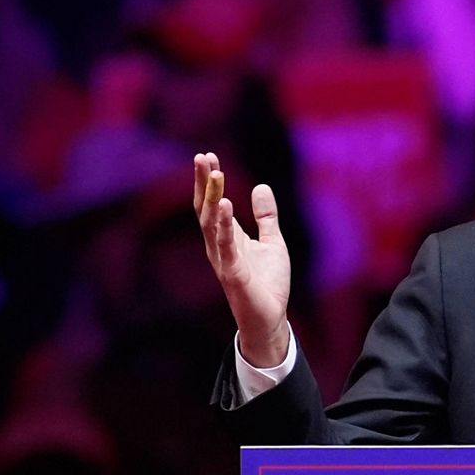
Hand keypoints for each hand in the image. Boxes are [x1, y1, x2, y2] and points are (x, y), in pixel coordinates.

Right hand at [194, 152, 291, 366]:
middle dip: (204, 183)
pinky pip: (226, 246)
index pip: (213, 204)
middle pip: (207, 209)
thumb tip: (261, 187)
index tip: (208, 156)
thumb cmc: (267, 283)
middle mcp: (219, 246)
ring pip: (212, 224)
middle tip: (202, 157)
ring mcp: (224, 260)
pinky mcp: (233, 274)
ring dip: (213, 198)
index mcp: (227, 237)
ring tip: (215, 175)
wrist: (270, 318)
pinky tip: (225, 206)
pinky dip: (224, 226)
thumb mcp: (272, 242)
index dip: (209, 181)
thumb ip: (266, 217)